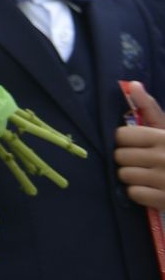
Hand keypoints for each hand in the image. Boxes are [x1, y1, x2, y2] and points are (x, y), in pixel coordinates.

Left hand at [117, 82, 164, 210]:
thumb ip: (151, 108)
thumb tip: (132, 85)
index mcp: (164, 137)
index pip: (121, 136)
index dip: (125, 141)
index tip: (134, 144)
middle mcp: (164, 157)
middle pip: (119, 156)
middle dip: (127, 159)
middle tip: (141, 161)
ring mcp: (164, 180)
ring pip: (124, 175)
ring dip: (132, 177)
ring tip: (146, 175)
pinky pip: (134, 194)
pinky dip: (140, 193)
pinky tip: (151, 188)